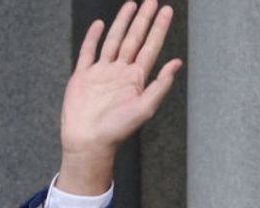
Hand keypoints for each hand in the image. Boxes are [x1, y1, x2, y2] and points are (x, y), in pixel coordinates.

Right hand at [58, 0, 180, 194]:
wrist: (89, 141)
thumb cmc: (118, 130)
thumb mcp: (144, 108)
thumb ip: (160, 85)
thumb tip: (176, 63)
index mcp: (137, 79)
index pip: (151, 47)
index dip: (158, 28)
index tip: (166, 11)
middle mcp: (121, 72)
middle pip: (134, 39)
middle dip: (143, 19)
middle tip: (152, 0)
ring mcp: (102, 72)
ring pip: (113, 40)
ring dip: (122, 23)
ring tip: (131, 5)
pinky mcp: (83, 76)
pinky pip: (89, 52)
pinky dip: (92, 37)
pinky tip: (99, 25)